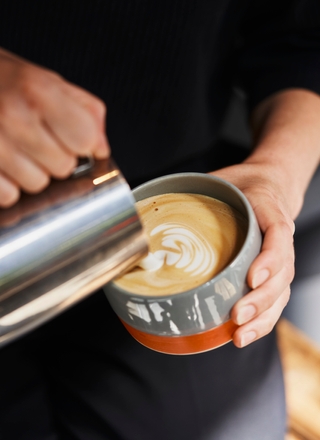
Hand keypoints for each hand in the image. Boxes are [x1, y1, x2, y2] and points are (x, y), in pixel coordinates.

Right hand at [0, 48, 109, 206]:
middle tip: (38, 139)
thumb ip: (86, 111)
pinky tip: (2, 163)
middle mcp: (15, 117)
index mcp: (38, 91)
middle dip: (56, 157)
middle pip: (63, 167)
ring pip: (37, 184)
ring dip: (32, 173)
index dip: (83, 142)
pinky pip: (9, 196)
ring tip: (18, 150)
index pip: (86, 140)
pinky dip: (8, 186)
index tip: (73, 137)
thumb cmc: (3, 81)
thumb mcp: (47, 80)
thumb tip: (101, 148)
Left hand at [210, 160, 294, 347]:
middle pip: (282, 274)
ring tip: (240, 335)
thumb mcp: (223, 177)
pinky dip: (262, 321)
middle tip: (237, 314)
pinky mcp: (275, 273)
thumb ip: (196, 190)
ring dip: (262, 317)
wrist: (269, 185)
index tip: (252, 277)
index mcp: (270, 212)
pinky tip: (244, 334)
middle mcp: (280, 239)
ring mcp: (281, 258)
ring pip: (281, 293)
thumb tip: (149, 205)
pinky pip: (275, 300)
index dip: (269, 260)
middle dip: (261, 299)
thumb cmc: (243, 185)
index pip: (278, 236)